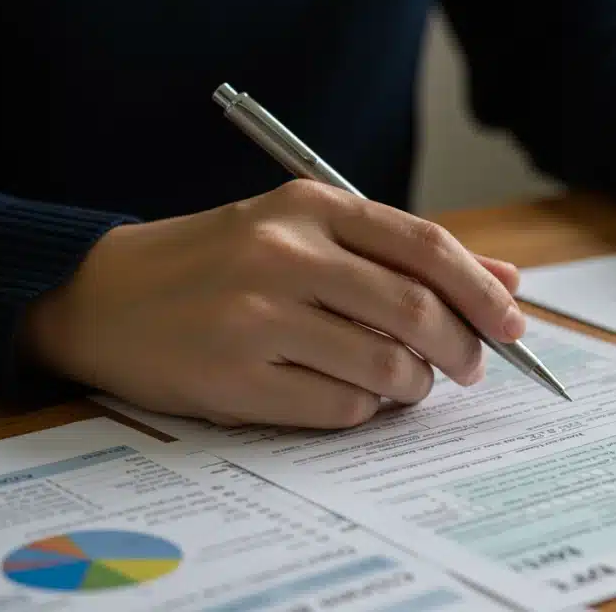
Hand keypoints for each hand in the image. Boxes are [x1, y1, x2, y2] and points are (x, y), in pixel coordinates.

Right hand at [22, 180, 524, 427]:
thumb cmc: (220, 263)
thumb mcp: (305, 232)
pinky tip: (356, 396)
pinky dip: (367, 410)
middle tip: (473, 366)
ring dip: (416, 385)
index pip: (426, 246)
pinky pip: (341, 407)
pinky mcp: (234, 377)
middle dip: (465, 347)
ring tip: (410, 383)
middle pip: (418, 309)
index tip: (513, 323)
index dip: (482, 290)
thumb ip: (402, 253)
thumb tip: (505, 279)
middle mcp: (285, 254)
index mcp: (309, 206)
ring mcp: (256, 316)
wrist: (102, 295)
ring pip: (387, 366)